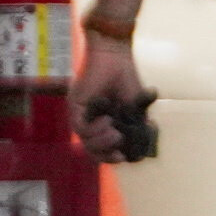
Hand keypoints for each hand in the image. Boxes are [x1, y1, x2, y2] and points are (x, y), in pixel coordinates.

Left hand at [73, 35, 151, 151]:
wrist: (116, 57)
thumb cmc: (126, 78)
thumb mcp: (135, 108)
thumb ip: (135, 127)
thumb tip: (140, 151)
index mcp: (104, 123)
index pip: (102, 149)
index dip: (111, 157)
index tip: (125, 157)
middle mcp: (90, 122)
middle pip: (91, 150)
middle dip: (106, 155)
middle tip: (120, 153)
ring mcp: (81, 115)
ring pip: (85, 141)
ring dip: (102, 142)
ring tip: (116, 134)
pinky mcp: (75, 107)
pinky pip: (80, 128)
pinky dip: (95, 129)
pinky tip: (109, 121)